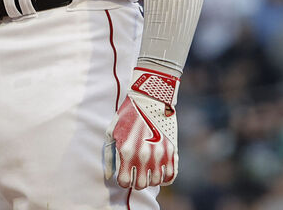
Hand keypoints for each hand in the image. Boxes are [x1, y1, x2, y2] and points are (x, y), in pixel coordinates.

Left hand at [106, 67, 179, 188]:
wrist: (150, 98)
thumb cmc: (128, 114)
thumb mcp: (112, 132)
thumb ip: (110, 156)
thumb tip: (110, 175)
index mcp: (127, 151)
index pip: (124, 182)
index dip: (122, 180)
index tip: (123, 174)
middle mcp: (144, 156)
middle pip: (141, 185)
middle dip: (136, 181)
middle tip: (134, 173)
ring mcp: (160, 155)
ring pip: (156, 182)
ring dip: (150, 179)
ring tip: (146, 170)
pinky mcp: (172, 151)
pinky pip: (171, 175)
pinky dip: (164, 177)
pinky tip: (158, 170)